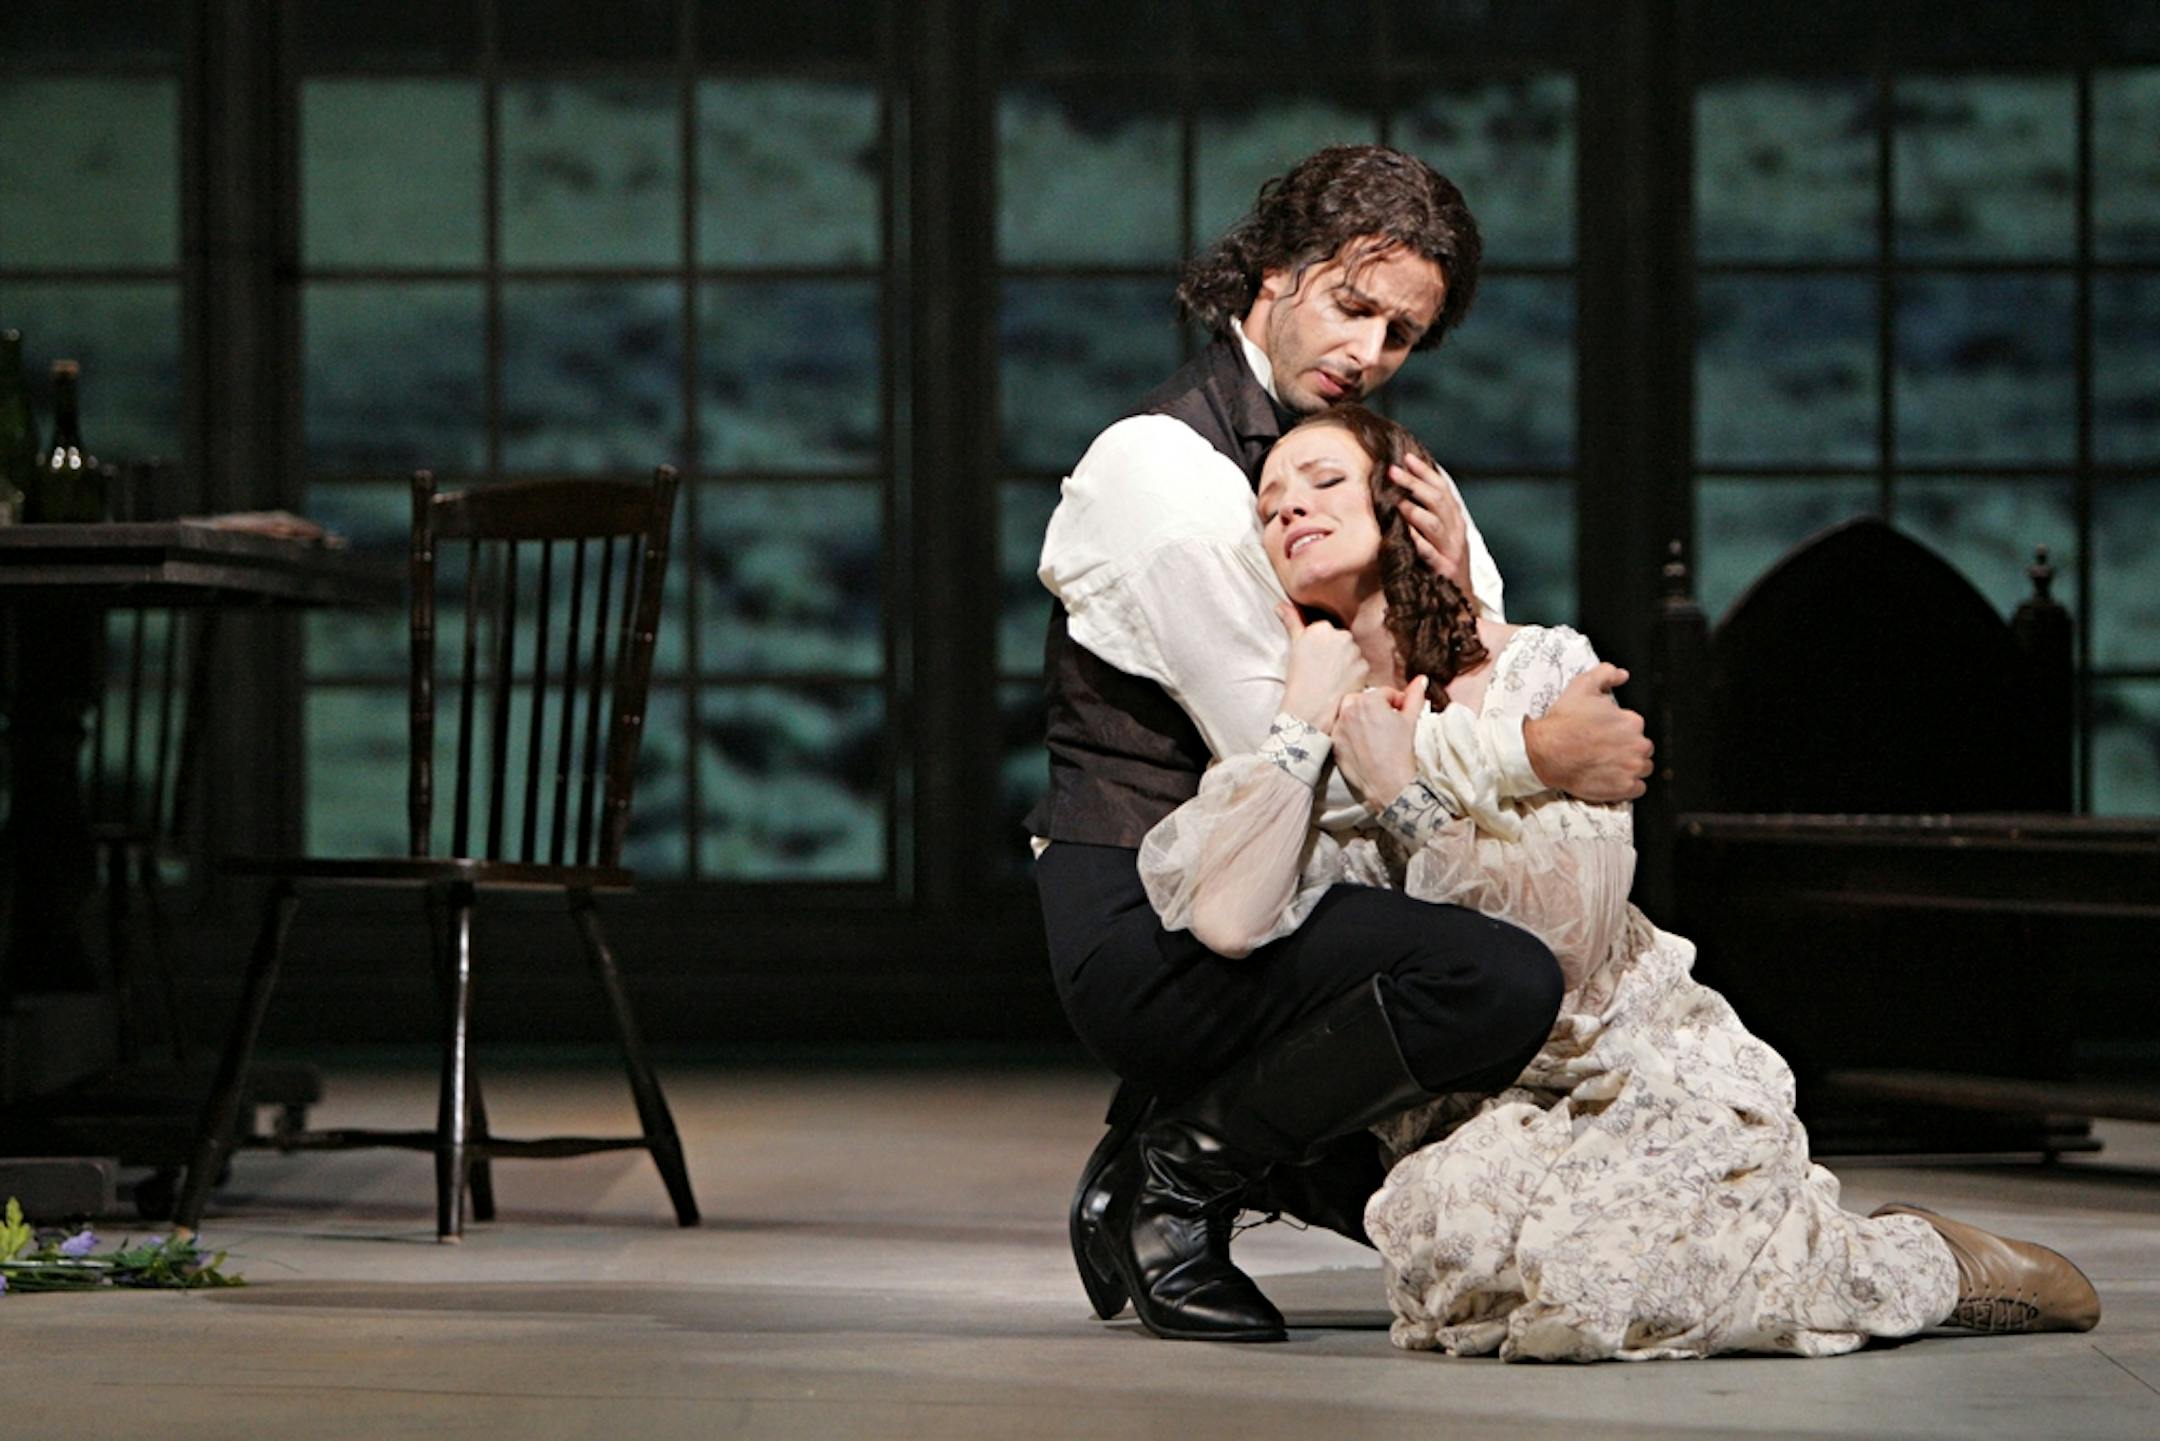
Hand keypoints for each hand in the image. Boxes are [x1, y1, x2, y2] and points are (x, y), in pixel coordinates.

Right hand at [1277, 603, 1368, 731]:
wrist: (1310, 707)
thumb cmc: (1299, 678)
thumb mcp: (1294, 646)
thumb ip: (1291, 621)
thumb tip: (1279, 605)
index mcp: (1321, 628)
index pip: (1326, 631)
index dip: (1321, 647)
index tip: (1315, 659)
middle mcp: (1340, 635)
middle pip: (1342, 640)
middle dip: (1336, 653)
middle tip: (1323, 670)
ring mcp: (1354, 651)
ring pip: (1353, 653)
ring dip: (1347, 663)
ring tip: (1332, 678)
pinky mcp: (1364, 667)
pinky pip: (1361, 667)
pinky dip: (1354, 675)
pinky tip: (1342, 684)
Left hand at [1333, 675, 1428, 807]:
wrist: (1389, 782)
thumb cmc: (1402, 750)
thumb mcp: (1411, 720)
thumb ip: (1415, 696)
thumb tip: (1421, 679)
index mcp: (1369, 700)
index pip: (1384, 693)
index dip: (1396, 703)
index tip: (1401, 714)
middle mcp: (1349, 710)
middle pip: (1362, 699)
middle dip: (1375, 707)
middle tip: (1387, 723)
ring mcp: (1339, 727)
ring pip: (1349, 714)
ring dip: (1360, 718)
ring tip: (1375, 734)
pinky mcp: (1334, 744)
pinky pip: (1341, 731)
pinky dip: (1350, 733)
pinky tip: (1364, 745)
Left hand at [1388, 453, 1472, 602]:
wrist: (1458, 599)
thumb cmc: (1443, 561)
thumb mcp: (1439, 534)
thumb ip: (1427, 512)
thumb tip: (1404, 487)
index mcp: (1455, 518)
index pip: (1441, 488)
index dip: (1424, 471)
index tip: (1406, 457)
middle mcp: (1456, 530)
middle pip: (1436, 500)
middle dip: (1414, 484)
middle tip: (1393, 472)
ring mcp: (1451, 550)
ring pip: (1434, 524)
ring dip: (1414, 510)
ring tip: (1396, 501)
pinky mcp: (1444, 570)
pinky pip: (1430, 553)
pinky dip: (1419, 542)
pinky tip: (1406, 533)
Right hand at [1522, 663, 1653, 800]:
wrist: (1545, 752)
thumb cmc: (1563, 721)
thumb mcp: (1582, 686)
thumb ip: (1606, 674)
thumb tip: (1623, 675)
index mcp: (1632, 721)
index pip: (1636, 728)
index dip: (1620, 731)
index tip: (1605, 734)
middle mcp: (1638, 745)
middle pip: (1643, 749)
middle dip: (1628, 749)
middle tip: (1605, 750)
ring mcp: (1632, 768)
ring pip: (1643, 768)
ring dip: (1630, 767)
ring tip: (1608, 765)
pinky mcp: (1624, 788)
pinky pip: (1638, 788)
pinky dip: (1627, 785)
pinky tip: (1611, 778)